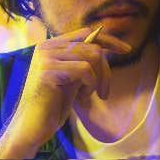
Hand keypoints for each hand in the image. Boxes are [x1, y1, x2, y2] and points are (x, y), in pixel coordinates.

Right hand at [0, 27, 130, 156]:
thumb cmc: (52, 105)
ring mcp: (45, 57)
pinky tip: (81, 98)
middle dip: (105, 71)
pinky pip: (85, 70)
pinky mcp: (48, 70)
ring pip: (92, 57)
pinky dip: (90, 86)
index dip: (108, 40)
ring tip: (87, 96)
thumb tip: (104, 46)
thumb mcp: (71, 78)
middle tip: (104, 93)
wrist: (33, 126)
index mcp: (50, 46)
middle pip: (93, 47)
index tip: (126, 50)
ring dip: (98, 80)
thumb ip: (82, 61)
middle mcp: (46, 47)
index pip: (86, 33)